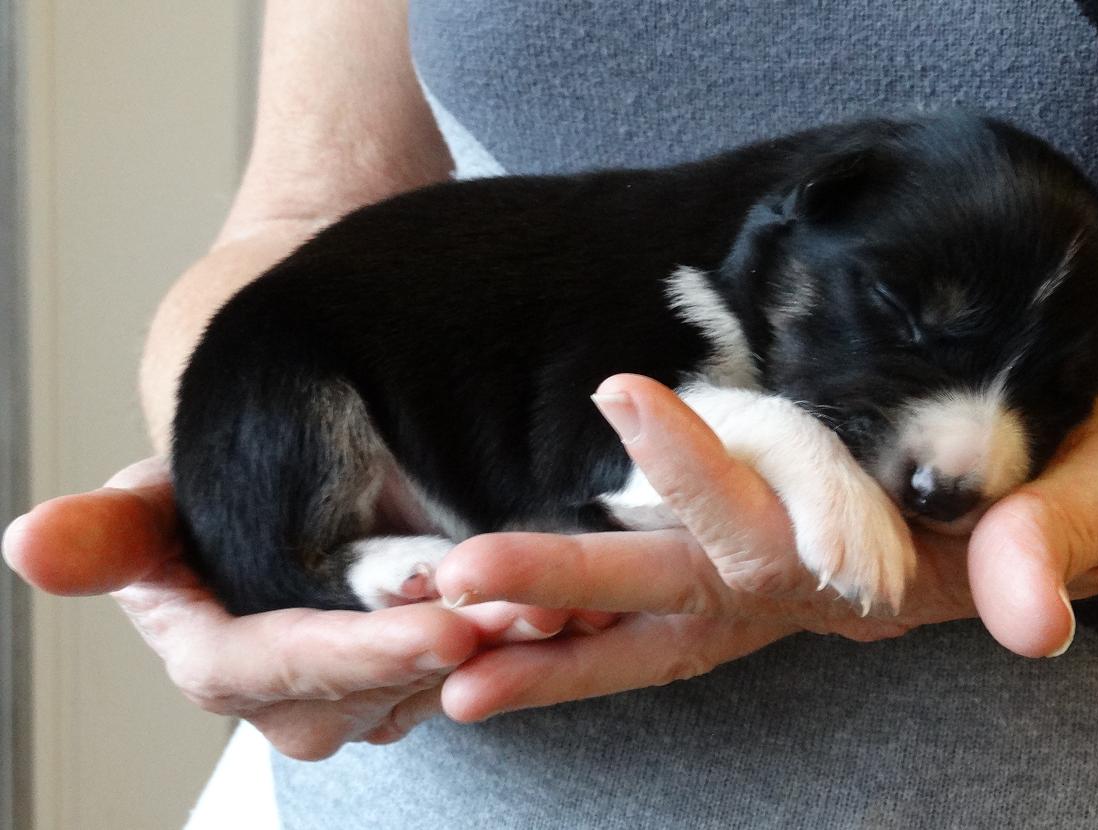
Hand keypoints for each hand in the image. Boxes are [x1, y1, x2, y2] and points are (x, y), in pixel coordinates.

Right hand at [2, 458, 593, 758]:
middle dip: (454, 656)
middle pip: (378, 688)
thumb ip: (107, 532)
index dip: (361, 653)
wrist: (265, 488)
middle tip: (526, 614)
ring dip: (501, 652)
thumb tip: (26, 544)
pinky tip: (572, 606)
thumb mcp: (152, 500)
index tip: (440, 626)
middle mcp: (292, 698)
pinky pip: (472, 667)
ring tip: (563, 605)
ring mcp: (361, 692)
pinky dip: (518, 640)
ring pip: (437, 684)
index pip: (287, 670)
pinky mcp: (415, 674)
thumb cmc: (206, 487)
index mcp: (221, 664)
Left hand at [433, 374, 1097, 721]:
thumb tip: (1024, 606)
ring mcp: (781, 580)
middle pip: (672, 593)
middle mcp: (807, 587)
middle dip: (565, 585)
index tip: (624, 392)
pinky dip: (585, 607)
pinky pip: (666, 590)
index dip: (699, 470)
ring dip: (548, 620)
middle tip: (456, 582)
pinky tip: (510, 607)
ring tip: (446, 616)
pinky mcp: (771, 557)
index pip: (771, 527)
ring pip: (649, 612)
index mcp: (874, 569)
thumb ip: (1050, 543)